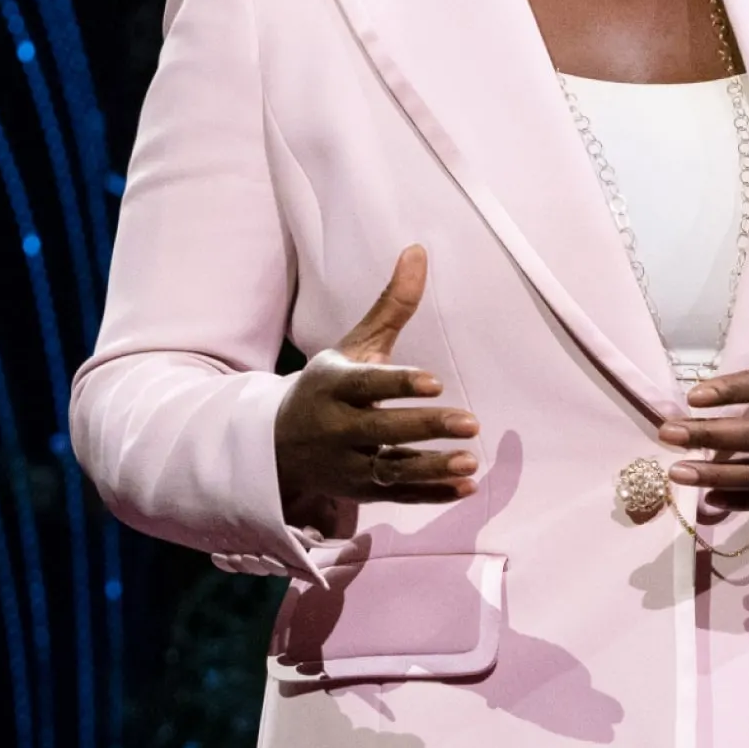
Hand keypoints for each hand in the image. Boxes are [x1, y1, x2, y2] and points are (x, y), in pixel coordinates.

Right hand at [272, 245, 482, 530]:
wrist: (277, 445)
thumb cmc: (328, 388)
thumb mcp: (352, 348)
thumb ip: (390, 307)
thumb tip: (419, 251)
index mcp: (333, 386)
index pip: (367, 385)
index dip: (399, 384)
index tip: (436, 381)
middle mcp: (336, 428)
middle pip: (381, 430)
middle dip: (425, 428)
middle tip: (471, 422)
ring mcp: (346, 464)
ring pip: (389, 471)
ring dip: (430, 470)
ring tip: (469, 463)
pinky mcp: (359, 491)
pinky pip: (396, 496)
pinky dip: (429, 495)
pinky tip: (465, 488)